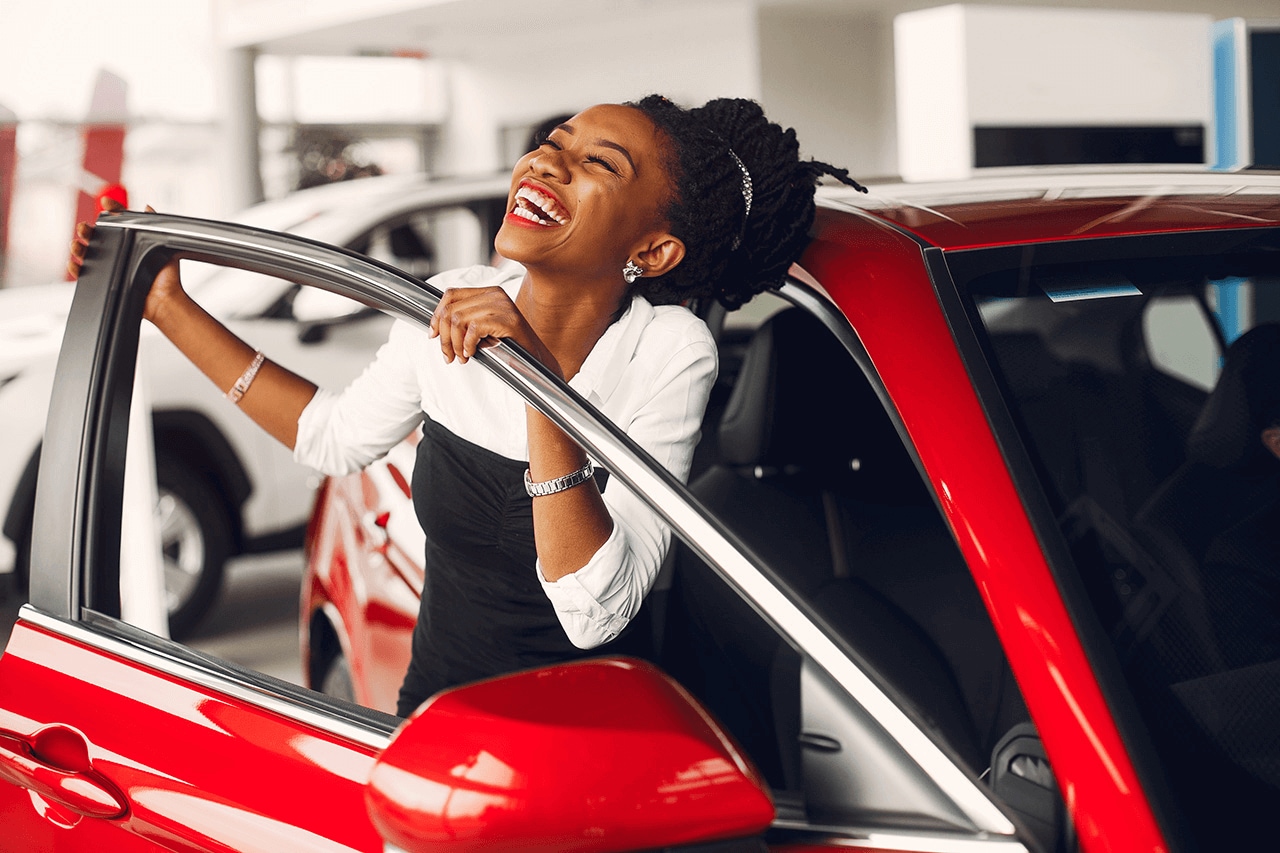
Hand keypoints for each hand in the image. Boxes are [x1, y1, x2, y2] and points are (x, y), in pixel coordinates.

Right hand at [67, 200, 183, 325]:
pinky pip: (84, 275)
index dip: (111, 211)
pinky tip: (74, 263)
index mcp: (130, 243)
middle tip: (84, 227)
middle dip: (87, 230)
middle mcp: (119, 253)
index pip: (117, 222)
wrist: (164, 300)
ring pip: (87, 254)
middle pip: (96, 237)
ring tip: (77, 244)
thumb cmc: (166, 277)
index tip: (106, 204)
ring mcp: (110, 268)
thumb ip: (156, 227)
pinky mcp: (104, 283)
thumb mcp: (163, 247)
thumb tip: (147, 208)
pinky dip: (75, 269)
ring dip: (78, 247)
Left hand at [429, 286, 542, 366]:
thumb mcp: (482, 329)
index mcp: (488, 292)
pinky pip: (473, 328)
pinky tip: (472, 353)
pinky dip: (468, 344)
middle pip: (451, 310)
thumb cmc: (509, 346)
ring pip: (458, 319)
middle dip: (444, 337)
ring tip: (461, 357)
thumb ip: (464, 321)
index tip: (433, 335)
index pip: (451, 294)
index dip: (436, 315)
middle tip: (448, 355)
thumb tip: (436, 326)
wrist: (536, 362)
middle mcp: (495, 294)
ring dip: (454, 344)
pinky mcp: (507, 319)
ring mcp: (502, 305)